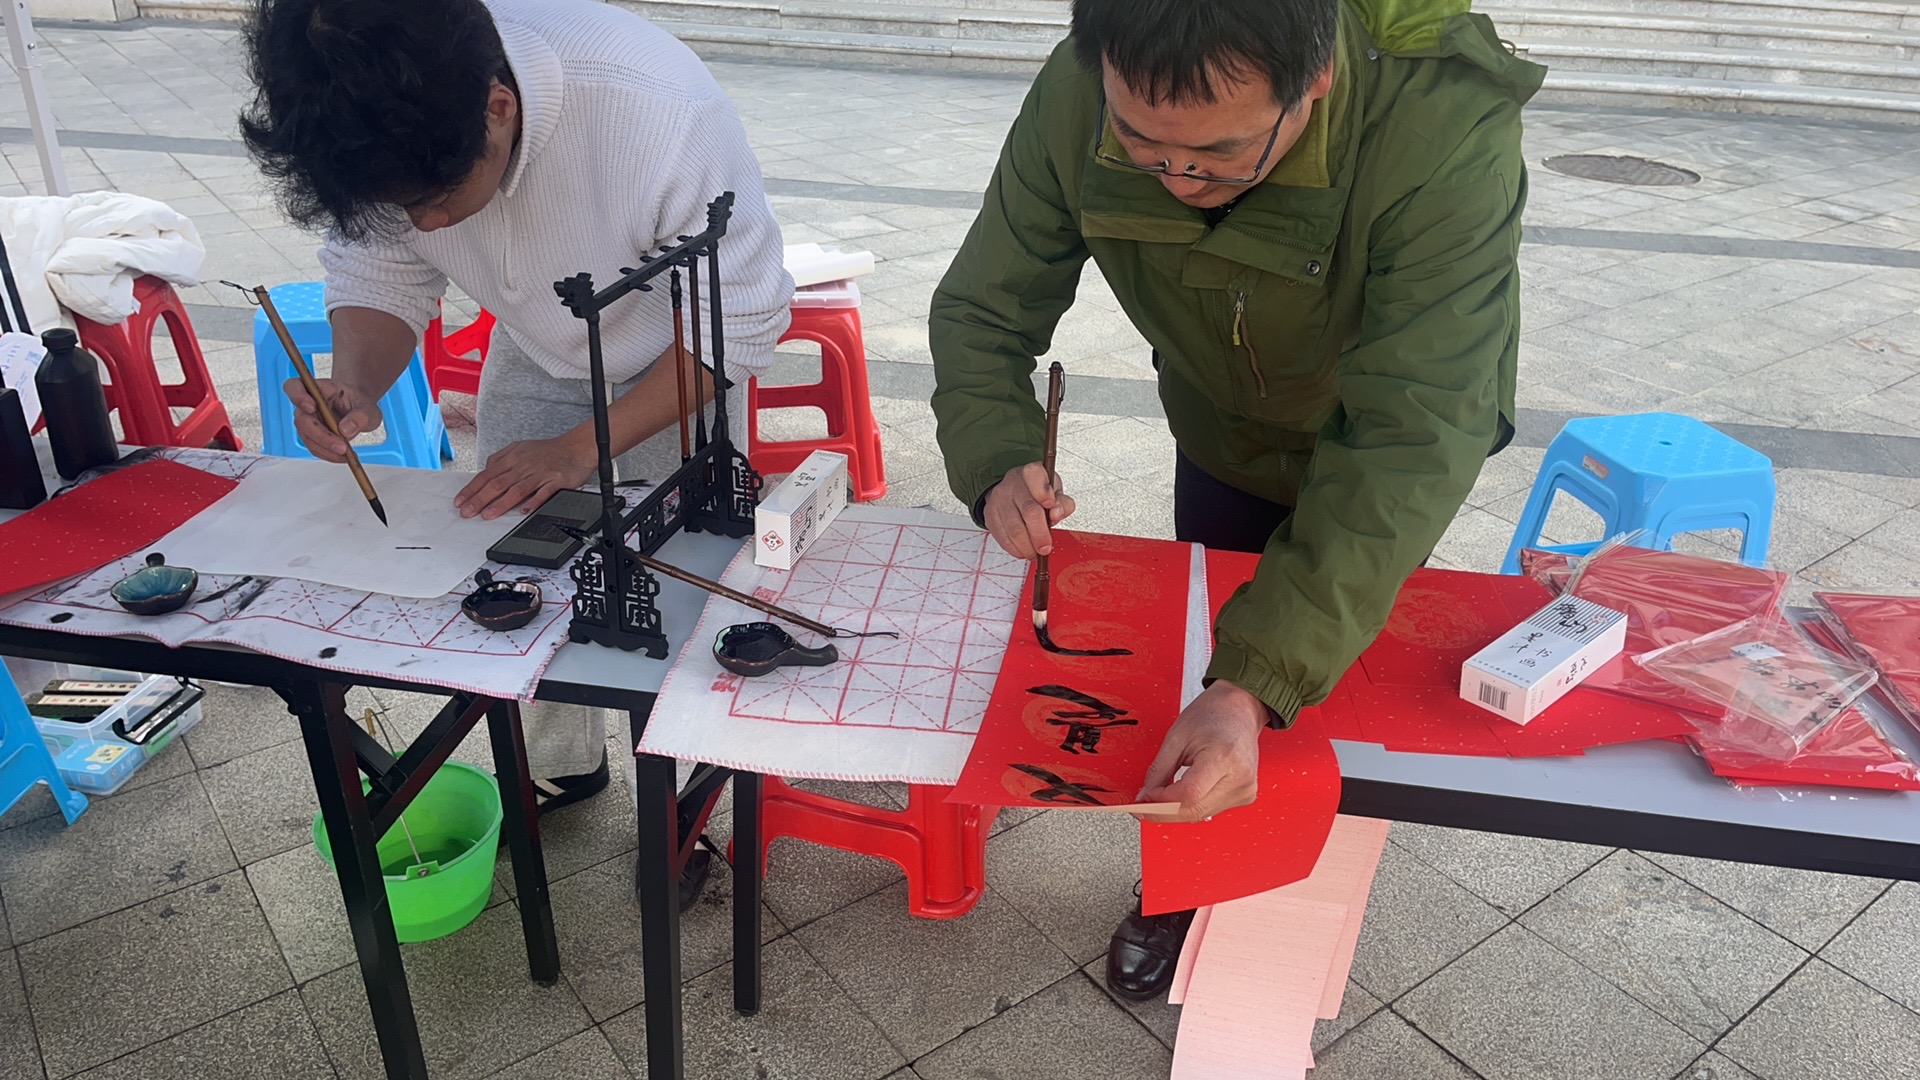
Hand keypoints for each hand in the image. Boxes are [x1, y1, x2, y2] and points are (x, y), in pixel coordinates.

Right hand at [285, 377, 382, 462]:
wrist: (359, 411)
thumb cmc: (359, 403)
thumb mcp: (367, 407)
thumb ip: (360, 416)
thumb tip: (345, 430)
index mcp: (317, 389)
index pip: (294, 387)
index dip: (297, 396)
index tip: (312, 407)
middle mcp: (307, 405)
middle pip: (301, 420)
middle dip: (321, 436)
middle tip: (342, 447)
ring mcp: (308, 422)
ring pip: (308, 438)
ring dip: (327, 449)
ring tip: (348, 454)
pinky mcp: (312, 437)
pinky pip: (315, 448)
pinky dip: (329, 454)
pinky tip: (344, 456)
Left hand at [455, 435, 596, 519]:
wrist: (576, 447)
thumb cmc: (549, 451)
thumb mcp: (520, 448)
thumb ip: (502, 459)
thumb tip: (486, 470)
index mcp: (512, 458)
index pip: (487, 475)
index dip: (472, 489)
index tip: (460, 501)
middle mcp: (523, 465)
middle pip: (497, 483)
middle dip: (480, 499)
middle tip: (467, 512)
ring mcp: (539, 473)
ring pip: (516, 490)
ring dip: (500, 503)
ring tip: (488, 515)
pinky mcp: (556, 481)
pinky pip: (543, 493)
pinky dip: (533, 502)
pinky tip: (524, 511)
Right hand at [983, 462, 1076, 559]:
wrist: (1013, 492)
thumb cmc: (1038, 493)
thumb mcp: (1056, 492)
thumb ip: (1063, 503)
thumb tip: (1056, 514)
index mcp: (1032, 472)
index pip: (1035, 476)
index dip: (1044, 493)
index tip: (1052, 510)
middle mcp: (1013, 482)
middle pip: (1028, 510)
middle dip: (1040, 535)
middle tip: (1046, 548)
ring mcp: (999, 498)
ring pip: (1014, 529)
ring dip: (1027, 546)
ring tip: (1035, 552)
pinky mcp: (990, 514)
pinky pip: (1002, 537)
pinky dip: (1015, 549)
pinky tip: (1023, 550)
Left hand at [1135, 681, 1265, 822]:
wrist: (1240, 710)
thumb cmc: (1212, 715)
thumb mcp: (1176, 737)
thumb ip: (1159, 770)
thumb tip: (1146, 797)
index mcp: (1224, 757)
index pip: (1189, 794)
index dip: (1162, 800)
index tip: (1145, 797)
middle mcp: (1240, 777)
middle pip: (1194, 809)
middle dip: (1164, 810)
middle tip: (1144, 804)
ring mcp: (1245, 789)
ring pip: (1200, 814)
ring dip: (1176, 809)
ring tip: (1163, 793)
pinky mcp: (1245, 796)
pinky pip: (1210, 810)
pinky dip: (1192, 805)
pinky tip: (1184, 792)